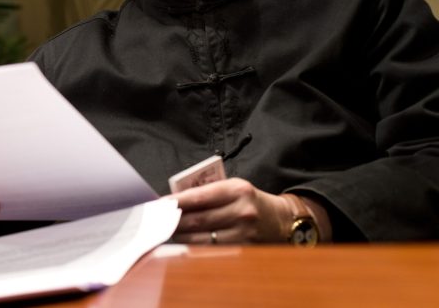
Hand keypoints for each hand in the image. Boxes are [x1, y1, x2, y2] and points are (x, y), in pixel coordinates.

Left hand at [168, 178, 294, 243]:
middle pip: (198, 220)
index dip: (176, 202)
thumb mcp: (232, 187)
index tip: (159, 204)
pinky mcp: (244, 249)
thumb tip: (175, 201)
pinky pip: (213, 250)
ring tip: (167, 232)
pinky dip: (195, 247)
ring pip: (203, 238)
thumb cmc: (249, 200)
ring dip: (181, 237)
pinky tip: (184, 243)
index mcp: (236, 190)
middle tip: (157, 221)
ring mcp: (244, 233)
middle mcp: (241, 211)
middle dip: (174, 221)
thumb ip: (207, 192)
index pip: (199, 197)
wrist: (282, 220)